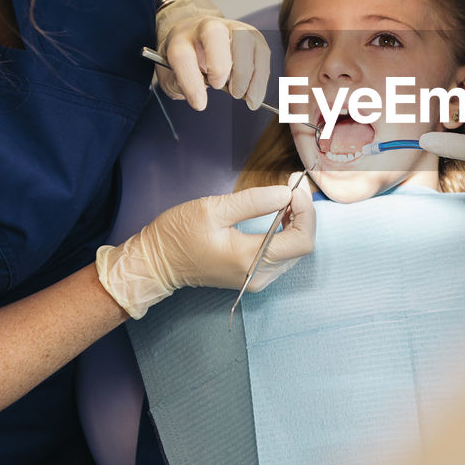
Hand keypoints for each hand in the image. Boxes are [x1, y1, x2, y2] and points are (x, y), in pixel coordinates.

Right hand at [95, 180, 314, 317]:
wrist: (157, 263)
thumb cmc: (179, 234)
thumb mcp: (213, 209)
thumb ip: (252, 202)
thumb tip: (286, 193)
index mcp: (249, 259)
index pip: (301, 241)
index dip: (306, 211)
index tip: (296, 186)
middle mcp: (258, 275)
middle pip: (302, 246)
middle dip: (303, 212)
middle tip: (293, 185)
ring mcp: (256, 280)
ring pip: (295, 251)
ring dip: (297, 222)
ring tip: (287, 196)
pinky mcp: (252, 277)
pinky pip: (282, 255)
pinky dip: (286, 232)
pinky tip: (279, 213)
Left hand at [155, 0, 269, 111]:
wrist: (197, 37)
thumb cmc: (187, 60)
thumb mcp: (172, 76)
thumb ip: (180, 86)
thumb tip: (200, 99)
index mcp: (179, 39)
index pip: (182, 56)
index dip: (191, 82)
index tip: (200, 104)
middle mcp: (204, 26)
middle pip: (213, 33)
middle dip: (220, 65)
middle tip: (224, 91)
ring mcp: (230, 27)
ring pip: (244, 39)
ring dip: (246, 72)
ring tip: (243, 96)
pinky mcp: (251, 34)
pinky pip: (261, 51)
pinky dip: (261, 76)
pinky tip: (254, 94)